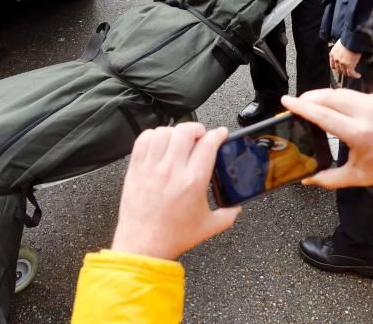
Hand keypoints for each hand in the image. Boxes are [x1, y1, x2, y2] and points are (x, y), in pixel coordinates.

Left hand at [110, 124, 240, 260]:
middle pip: (185, 131)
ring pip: (164, 131)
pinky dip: (153, 135)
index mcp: (193, 181)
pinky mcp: (136, 168)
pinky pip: (143, 140)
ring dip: (175, 132)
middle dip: (197, 128)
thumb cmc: (172, 236)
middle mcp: (172, 170)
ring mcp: (151, 167)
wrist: (143, 245)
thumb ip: (228, 215)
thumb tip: (236, 207)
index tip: (220, 133)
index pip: (208, 144)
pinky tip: (159, 143)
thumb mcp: (208, 226)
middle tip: (200, 136)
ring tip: (180, 140)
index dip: (218, 134)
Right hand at [282, 89, 372, 188]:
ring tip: (312, 102)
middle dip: (309, 97)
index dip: (302, 107)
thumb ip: (329, 179)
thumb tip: (307, 179)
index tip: (287, 101)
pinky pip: (356, 95)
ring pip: (342, 93)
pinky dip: (343, 99)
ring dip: (324, 96)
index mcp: (360, 134)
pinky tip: (337, 106)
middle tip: (296, 102)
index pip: (323, 115)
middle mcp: (369, 114)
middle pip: (329, 97)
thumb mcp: (359, 176)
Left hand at [329, 40, 360, 79]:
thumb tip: (344, 52)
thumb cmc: (348, 39)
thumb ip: (340, 50)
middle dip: (344, 71)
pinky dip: (355, 75)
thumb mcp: (340, 44)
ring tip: (354, 74)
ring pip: (345, 72)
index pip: (332, 65)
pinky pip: (351, 73)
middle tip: (349, 71)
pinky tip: (358, 75)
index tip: (340, 68)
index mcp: (332, 54)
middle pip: (339, 70)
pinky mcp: (349, 65)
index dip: (337, 68)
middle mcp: (336, 59)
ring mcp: (342, 63)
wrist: (352, 39)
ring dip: (350, 74)